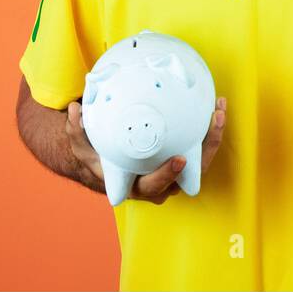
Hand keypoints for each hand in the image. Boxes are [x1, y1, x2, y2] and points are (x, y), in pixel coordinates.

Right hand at [65, 96, 226, 203]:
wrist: (110, 163)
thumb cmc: (98, 157)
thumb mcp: (83, 146)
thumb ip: (76, 131)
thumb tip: (74, 111)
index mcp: (136, 185)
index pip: (155, 184)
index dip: (167, 175)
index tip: (179, 159)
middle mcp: (160, 184)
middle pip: (190, 174)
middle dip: (204, 151)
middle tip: (211, 123)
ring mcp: (175, 174)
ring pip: (201, 161)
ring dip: (212, 137)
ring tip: (218, 110)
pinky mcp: (185, 160)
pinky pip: (201, 148)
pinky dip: (210, 130)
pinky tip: (215, 107)